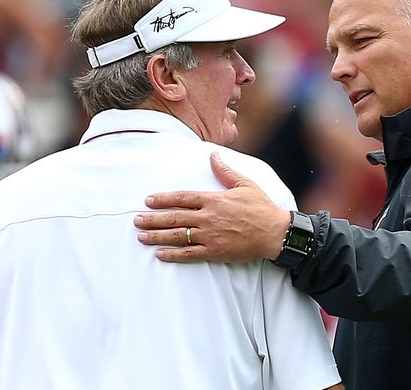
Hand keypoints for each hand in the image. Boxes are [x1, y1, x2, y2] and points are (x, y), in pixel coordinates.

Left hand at [135, 152, 290, 262]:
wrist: (274, 232)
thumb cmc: (261, 207)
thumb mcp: (245, 184)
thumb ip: (225, 171)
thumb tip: (213, 156)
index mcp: (214, 199)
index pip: (182, 197)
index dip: (163, 199)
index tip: (148, 200)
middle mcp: (208, 217)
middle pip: (174, 217)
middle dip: (152, 219)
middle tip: (136, 220)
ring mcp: (210, 236)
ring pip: (177, 236)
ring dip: (157, 236)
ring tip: (141, 236)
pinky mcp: (214, 251)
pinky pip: (189, 254)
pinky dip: (173, 254)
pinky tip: (160, 254)